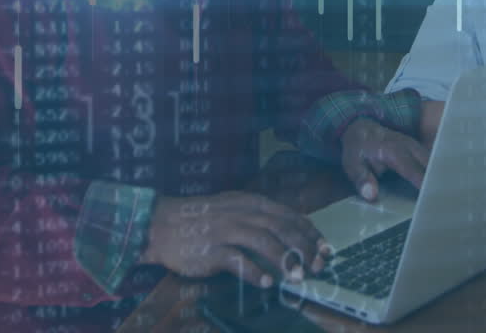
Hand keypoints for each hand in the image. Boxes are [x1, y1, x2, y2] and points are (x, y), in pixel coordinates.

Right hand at [143, 191, 328, 288]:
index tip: (325, 248)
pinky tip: (267, 283)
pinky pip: (237, 260)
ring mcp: (226, 230)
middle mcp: (241, 213)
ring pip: (263, 241)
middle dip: (304, 247)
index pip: (289, 215)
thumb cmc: (201, 219)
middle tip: (318, 265)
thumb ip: (259, 220)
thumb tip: (290, 238)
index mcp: (250, 202)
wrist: (160, 224)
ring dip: (284, 259)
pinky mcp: (211, 250)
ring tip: (299, 277)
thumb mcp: (233, 209)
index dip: (310, 232)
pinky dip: (254, 272)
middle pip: (281, 228)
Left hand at [340, 118, 429, 201]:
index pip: (414, 171)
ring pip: (433, 163)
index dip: (423, 185)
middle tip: (438, 203)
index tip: (430, 200)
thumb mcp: (352, 164)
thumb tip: (371, 195)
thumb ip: (362, 179)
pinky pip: (431, 162)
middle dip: (436, 184)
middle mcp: (409, 146)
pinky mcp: (419, 148)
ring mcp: (416, 146)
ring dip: (437, 179)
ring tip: (439, 198)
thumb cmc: (358, 149)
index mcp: (393, 151)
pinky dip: (434, 174)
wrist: (362, 128)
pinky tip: (435, 188)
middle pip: (430, 166)